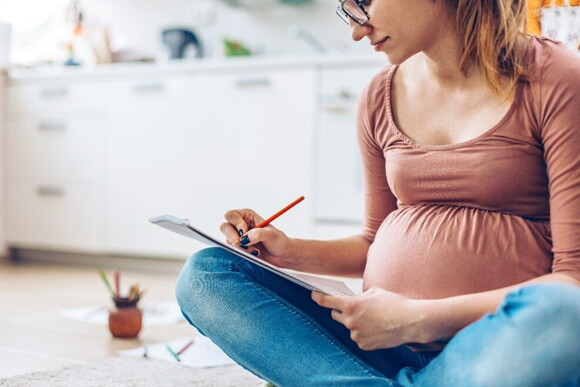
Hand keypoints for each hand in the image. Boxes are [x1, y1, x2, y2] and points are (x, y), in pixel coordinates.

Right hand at [220, 208, 293, 264]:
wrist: (282, 255)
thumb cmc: (279, 241)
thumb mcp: (272, 235)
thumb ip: (259, 234)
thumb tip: (245, 238)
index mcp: (247, 216)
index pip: (231, 215)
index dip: (236, 223)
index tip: (245, 231)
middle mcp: (240, 225)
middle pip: (224, 226)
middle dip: (233, 236)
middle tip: (243, 243)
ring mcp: (238, 237)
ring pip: (227, 240)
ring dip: (240, 247)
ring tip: (254, 250)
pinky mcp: (239, 248)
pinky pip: (232, 250)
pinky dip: (241, 253)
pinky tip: (252, 253)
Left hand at [311, 287, 427, 349]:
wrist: (410, 321)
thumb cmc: (393, 303)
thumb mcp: (373, 292)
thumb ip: (359, 296)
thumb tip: (352, 300)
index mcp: (350, 305)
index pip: (326, 301)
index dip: (317, 297)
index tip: (314, 294)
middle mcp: (350, 321)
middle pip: (336, 315)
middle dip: (341, 311)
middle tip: (352, 308)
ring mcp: (356, 335)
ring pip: (349, 327)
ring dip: (355, 323)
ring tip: (372, 319)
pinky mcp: (364, 345)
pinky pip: (358, 337)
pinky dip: (364, 333)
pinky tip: (376, 329)